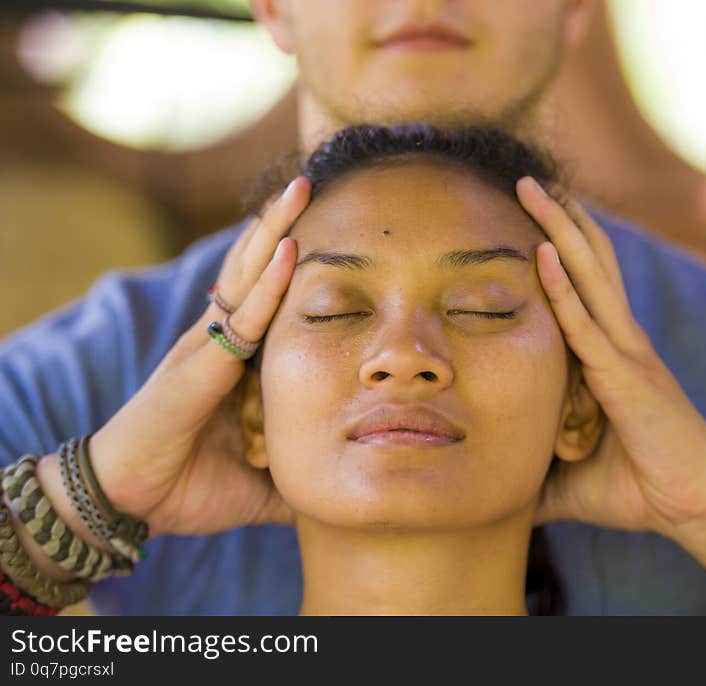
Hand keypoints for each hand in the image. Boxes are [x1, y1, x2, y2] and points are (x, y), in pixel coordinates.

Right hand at [86, 178, 310, 537]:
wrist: (133, 501)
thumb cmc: (191, 484)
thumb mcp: (260, 482)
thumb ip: (296, 474)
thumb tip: (334, 493)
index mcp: (236, 361)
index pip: (268, 299)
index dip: (292, 263)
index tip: (328, 231)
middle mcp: (221, 341)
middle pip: (256, 270)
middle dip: (282, 225)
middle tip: (312, 182)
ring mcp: (207, 346)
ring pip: (246, 277)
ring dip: (274, 231)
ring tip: (300, 189)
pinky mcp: (199, 365)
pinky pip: (240, 317)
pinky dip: (268, 283)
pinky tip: (290, 250)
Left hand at [516, 177, 705, 537]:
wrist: (698, 505)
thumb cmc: (643, 487)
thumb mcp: (576, 477)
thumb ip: (541, 473)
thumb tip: (502, 493)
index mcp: (613, 356)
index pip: (584, 288)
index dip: (563, 248)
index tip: (534, 216)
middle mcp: (621, 343)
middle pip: (588, 264)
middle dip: (558, 220)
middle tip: (528, 181)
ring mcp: (626, 354)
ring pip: (590, 277)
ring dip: (560, 231)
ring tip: (534, 190)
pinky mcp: (625, 377)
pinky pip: (586, 326)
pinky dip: (563, 290)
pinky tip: (542, 254)